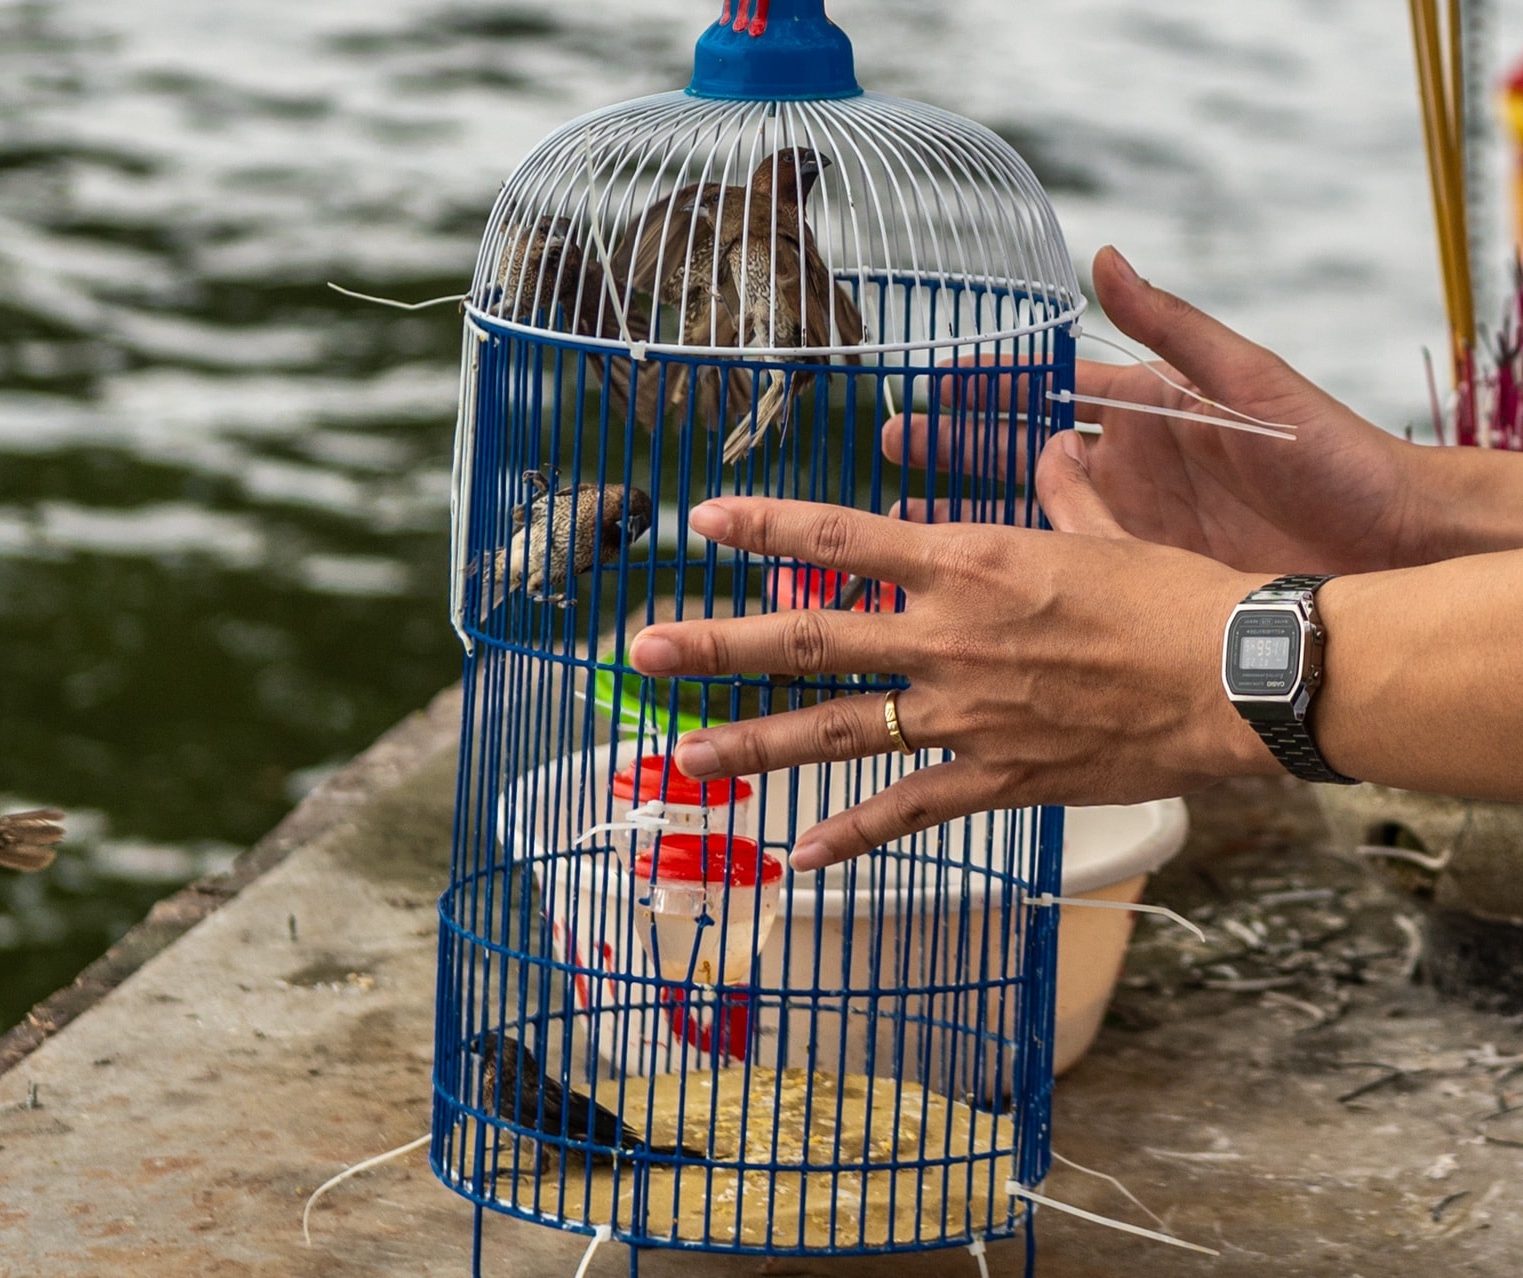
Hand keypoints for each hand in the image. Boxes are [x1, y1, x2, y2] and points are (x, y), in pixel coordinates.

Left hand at [626, 446, 1279, 870]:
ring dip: (751, 743)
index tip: (701, 520)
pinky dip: (850, 835)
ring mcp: (964, 713)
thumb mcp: (1108, 529)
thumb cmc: (1182, 596)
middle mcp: (947, 636)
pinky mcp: (996, 777)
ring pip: (834, 731)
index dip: (765, 526)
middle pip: (806, 637)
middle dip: (716, 646)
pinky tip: (797, 856)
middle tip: (643, 651)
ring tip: (682, 759)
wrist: (1241, 679)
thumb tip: (1054, 450)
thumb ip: (1062, 494)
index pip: (841, 535)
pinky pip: (906, 811)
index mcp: (969, 562)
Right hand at [885, 247, 1428, 573]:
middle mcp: (1132, 466)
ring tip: (909, 510)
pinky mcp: (1143, 578)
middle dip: (957, 446)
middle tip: (891, 443)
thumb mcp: (1244, 379)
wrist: (1389, 544)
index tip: (933, 378)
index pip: (1052, 387)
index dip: (993, 383)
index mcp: (1151, 410)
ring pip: (1031, 514)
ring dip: (972, 509)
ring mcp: (1133, 525)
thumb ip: (1170, 325)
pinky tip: (972, 571)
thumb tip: (1103, 258)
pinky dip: (1020, 567)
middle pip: (1023, 450)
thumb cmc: (1331, 453)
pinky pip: (1068, 568)